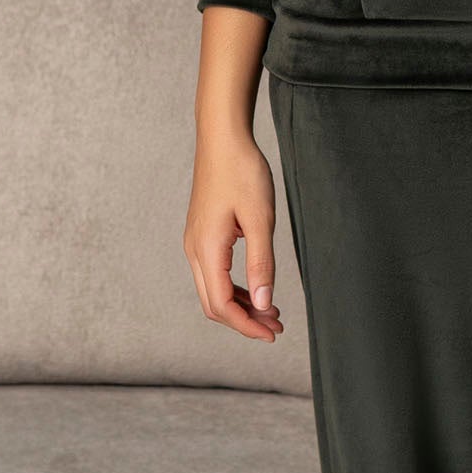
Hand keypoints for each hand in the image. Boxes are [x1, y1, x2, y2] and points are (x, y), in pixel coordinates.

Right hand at [185, 127, 285, 339]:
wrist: (222, 138)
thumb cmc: (242, 172)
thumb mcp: (260, 219)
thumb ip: (262, 263)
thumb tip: (264, 304)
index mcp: (207, 249)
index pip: (221, 305)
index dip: (247, 325)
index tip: (273, 334)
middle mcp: (194, 250)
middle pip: (213, 304)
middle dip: (244, 321)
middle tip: (277, 327)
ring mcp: (195, 242)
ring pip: (212, 290)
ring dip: (241, 305)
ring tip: (271, 312)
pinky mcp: (202, 234)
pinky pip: (213, 273)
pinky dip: (235, 287)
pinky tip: (257, 287)